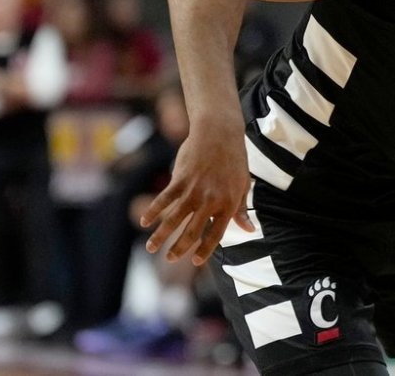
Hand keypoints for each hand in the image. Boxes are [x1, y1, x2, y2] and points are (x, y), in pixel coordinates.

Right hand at [139, 123, 253, 265]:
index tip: (196, 261)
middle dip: (180, 248)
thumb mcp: (243, 184)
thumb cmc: (234, 159)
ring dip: (161, 236)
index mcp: (228, 203)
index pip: (216, 234)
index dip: (205, 249)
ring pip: (174, 219)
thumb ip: (241, 209)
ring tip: (152, 248)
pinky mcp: (180, 179)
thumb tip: (249, 230)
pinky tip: (144, 222)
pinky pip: (163, 199)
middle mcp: (210, 200)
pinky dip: (153, 211)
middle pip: (192, 231)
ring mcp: (194, 190)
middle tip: (170, 258)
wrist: (220, 132)